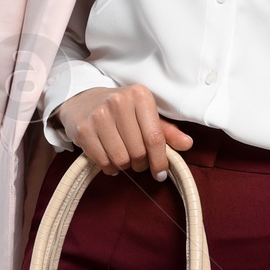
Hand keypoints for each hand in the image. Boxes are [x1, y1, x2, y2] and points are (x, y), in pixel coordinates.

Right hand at [51, 83, 193, 181]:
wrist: (81, 100)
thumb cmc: (120, 110)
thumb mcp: (145, 114)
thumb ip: (166, 131)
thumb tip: (187, 144)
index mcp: (140, 96)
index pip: (155, 137)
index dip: (160, 161)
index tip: (160, 173)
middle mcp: (119, 102)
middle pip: (138, 151)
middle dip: (141, 163)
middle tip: (137, 160)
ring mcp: (99, 115)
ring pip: (120, 159)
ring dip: (124, 166)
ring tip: (123, 158)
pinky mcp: (84, 130)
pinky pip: (102, 161)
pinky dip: (109, 167)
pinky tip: (109, 158)